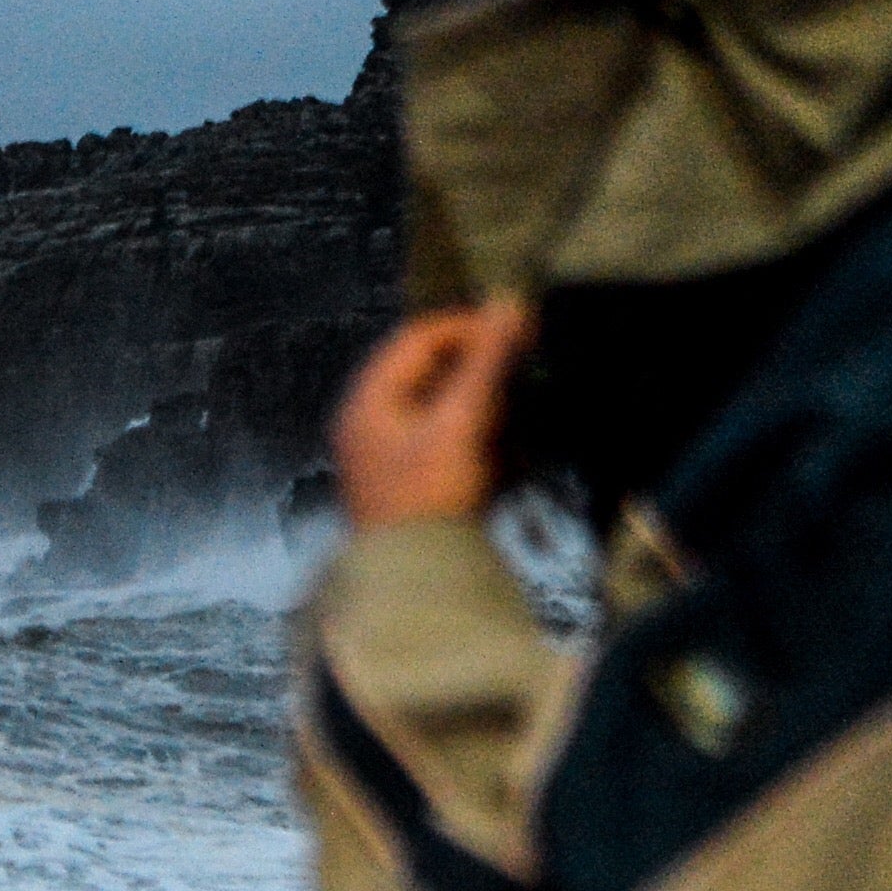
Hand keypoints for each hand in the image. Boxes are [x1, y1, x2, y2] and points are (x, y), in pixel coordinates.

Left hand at [332, 300, 533, 529]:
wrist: (417, 586)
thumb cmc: (429, 497)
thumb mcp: (458, 424)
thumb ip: (485, 364)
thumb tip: (510, 304)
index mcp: (367, 401)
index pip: (416, 338)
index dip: (466, 326)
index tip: (516, 328)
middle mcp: (371, 423)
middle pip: (431, 372)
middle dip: (480, 368)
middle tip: (525, 368)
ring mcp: (392, 456)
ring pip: (445, 408)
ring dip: (485, 406)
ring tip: (520, 411)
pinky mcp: (417, 485)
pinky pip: (452, 444)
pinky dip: (482, 440)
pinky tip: (508, 454)